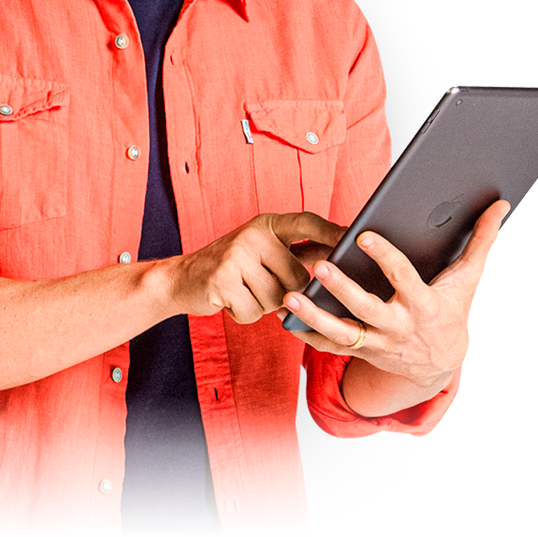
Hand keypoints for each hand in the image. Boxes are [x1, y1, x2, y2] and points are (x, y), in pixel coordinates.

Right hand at [165, 212, 345, 323]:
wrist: (182, 279)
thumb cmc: (232, 269)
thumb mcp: (261, 252)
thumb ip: (293, 254)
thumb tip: (337, 265)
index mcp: (266, 225)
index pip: (306, 222)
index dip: (332, 230)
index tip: (355, 236)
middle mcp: (253, 235)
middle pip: (298, 277)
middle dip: (286, 293)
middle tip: (259, 285)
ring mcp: (236, 256)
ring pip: (278, 298)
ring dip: (263, 306)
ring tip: (243, 291)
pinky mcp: (223, 280)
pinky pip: (255, 311)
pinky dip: (245, 315)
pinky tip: (230, 300)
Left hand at [278, 199, 508, 392]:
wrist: (439, 362)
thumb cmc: (450, 309)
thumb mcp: (466, 279)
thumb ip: (480, 241)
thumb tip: (500, 204)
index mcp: (424, 305)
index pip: (404, 279)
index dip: (385, 258)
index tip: (364, 235)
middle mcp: (399, 327)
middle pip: (367, 309)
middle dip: (342, 289)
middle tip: (318, 265)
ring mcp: (377, 343)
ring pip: (342, 334)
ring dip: (314, 317)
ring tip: (289, 296)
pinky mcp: (361, 353)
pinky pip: (330, 349)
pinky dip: (307, 335)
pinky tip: (285, 317)